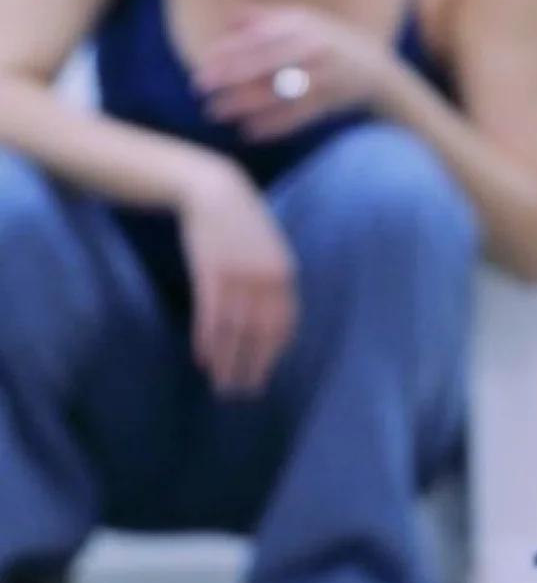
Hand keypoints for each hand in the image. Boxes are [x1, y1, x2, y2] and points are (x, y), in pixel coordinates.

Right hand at [175, 158, 299, 395]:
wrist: (213, 189)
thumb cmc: (241, 221)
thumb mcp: (268, 249)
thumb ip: (274, 280)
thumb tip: (272, 316)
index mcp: (285, 275)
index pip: (285, 325)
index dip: (274, 354)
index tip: (264, 374)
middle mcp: (266, 279)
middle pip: (262, 334)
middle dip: (253, 367)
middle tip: (243, 393)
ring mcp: (239, 277)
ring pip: (235, 331)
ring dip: (228, 362)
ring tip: (221, 386)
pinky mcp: (211, 273)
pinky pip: (211, 316)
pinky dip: (208, 341)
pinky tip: (204, 360)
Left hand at [194, 6, 397, 142]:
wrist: (377, 68)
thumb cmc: (330, 41)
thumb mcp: (302, 20)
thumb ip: (265, 19)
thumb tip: (227, 17)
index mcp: (300, 26)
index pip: (257, 38)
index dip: (229, 52)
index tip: (204, 64)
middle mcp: (312, 48)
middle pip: (265, 63)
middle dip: (230, 77)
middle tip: (201, 89)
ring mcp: (323, 76)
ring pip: (278, 92)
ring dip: (245, 105)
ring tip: (218, 113)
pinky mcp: (330, 101)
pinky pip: (298, 115)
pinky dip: (274, 125)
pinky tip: (250, 132)